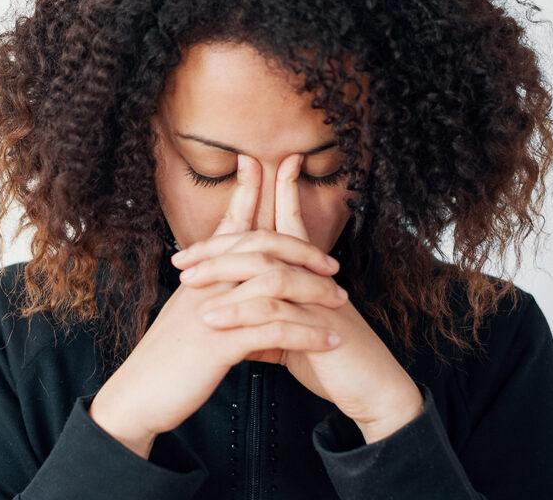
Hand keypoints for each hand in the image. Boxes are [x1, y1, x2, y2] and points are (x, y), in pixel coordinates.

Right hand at [88, 155, 344, 457]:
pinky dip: (307, 334)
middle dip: (301, 250)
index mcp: (197, 277)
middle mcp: (204, 285)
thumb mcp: (187, 321)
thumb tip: (239, 296)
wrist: (137, 395)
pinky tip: (329, 341)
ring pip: (273, 286)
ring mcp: (211, 310)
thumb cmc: (166, 362)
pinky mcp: (219, 343)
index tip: (257, 164)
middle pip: (260, 249)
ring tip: (341, 303)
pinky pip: (274, 331)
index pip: (226, 228)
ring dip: (313, 293)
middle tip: (332, 263)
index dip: (243, 194)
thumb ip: (214, 300)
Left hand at [173, 153, 424, 443]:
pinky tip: (211, 319)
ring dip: (222, 275)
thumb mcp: (289, 338)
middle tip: (180, 256)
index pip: (289, 223)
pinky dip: (239, 313)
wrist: (371, 390)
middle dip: (220, 245)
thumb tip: (230, 319)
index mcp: (309, 274)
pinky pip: (274, 313)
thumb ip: (261, 323)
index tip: (250, 162)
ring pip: (266, 272)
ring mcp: (320, 298)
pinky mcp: (321, 326)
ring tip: (187, 284)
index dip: (277, 190)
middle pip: (266, 242)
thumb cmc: (332, 362)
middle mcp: (316, 277)